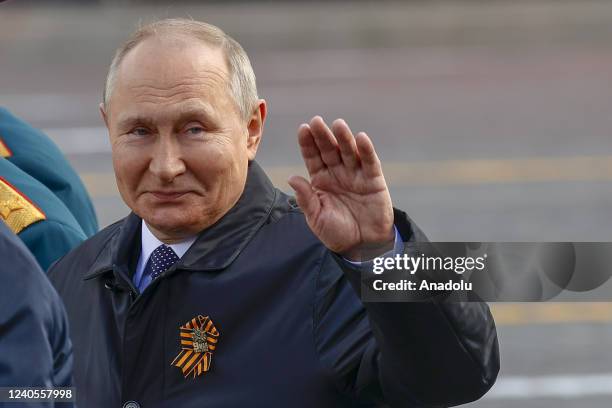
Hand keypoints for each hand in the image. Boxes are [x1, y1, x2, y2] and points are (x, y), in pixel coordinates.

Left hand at [288, 116, 394, 259]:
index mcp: (320, 180)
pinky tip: (361, 138)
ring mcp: (356, 174)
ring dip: (344, 138)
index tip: (303, 129)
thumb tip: (292, 178)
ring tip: (338, 125)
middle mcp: (337, 173)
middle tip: (317, 121)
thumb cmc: (336, 232)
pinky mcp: (374, 180)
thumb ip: (306, 198)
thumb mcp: (316, 218)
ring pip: (349, 152)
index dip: (308, 143)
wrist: (362, 246)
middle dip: (323, 136)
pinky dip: (366, 150)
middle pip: (329, 150)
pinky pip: (370, 162)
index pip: (312, 157)